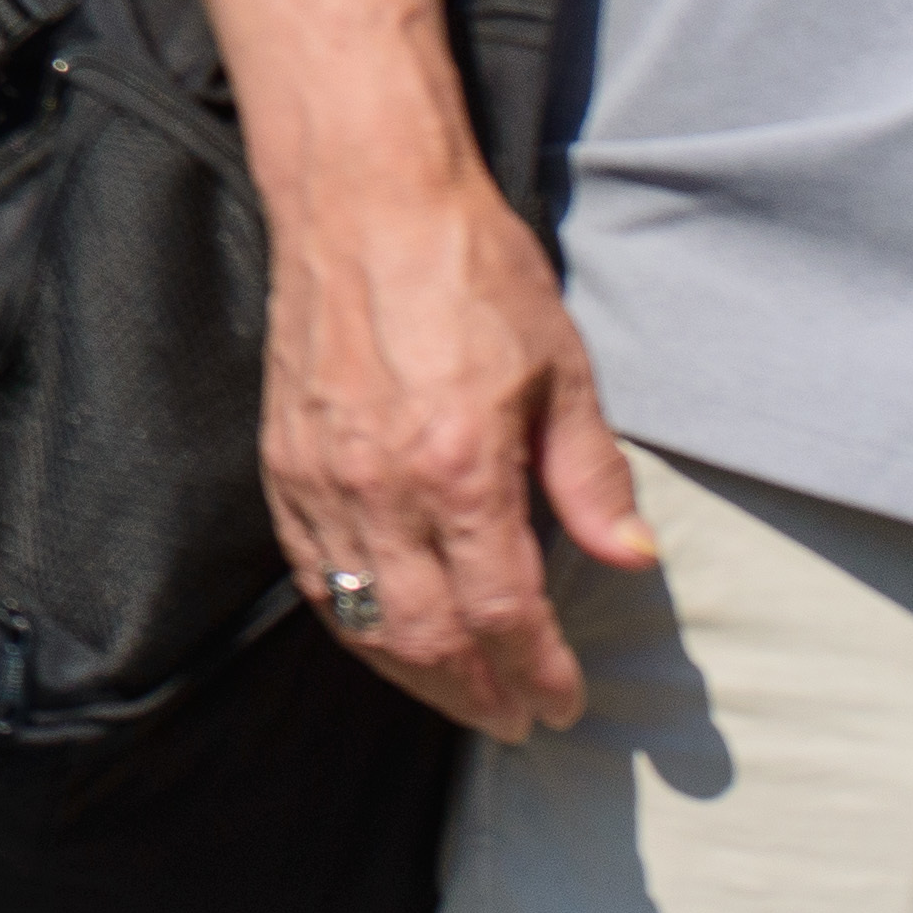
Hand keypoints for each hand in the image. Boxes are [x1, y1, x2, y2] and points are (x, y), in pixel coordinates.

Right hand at [256, 163, 655, 741]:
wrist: (363, 194)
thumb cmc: (469, 266)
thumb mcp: (561, 367)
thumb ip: (590, 475)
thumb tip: (631, 559)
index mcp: (460, 466)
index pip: (502, 613)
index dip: (537, 671)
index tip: (565, 702)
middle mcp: (381, 486)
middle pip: (427, 636)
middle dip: (477, 694)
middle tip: (516, 719)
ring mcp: (321, 477)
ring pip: (362, 618)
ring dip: (414, 672)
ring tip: (459, 693)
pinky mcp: (282, 460)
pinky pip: (312, 572)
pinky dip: (350, 621)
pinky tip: (384, 632)